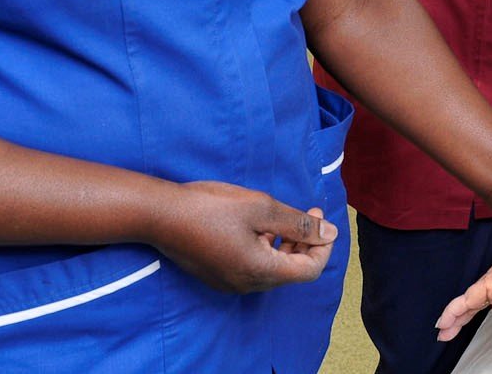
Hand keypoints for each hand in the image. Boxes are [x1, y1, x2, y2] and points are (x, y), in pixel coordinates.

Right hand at [147, 182, 335, 293]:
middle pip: (292, 271)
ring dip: (285, 244)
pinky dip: (265, 249)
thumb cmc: (211, 207)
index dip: (322, 245)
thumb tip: (329, 233)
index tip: (319, 217)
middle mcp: (248, 284)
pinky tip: (257, 227)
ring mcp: (230, 283)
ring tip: (281, 217)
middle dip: (305, 242)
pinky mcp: (218, 276)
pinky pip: (253, 268)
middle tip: (307, 211)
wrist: (161, 216)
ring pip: (272, 269)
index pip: (310, 270)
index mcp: (261, 271)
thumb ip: (298, 223)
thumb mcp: (261, 208)